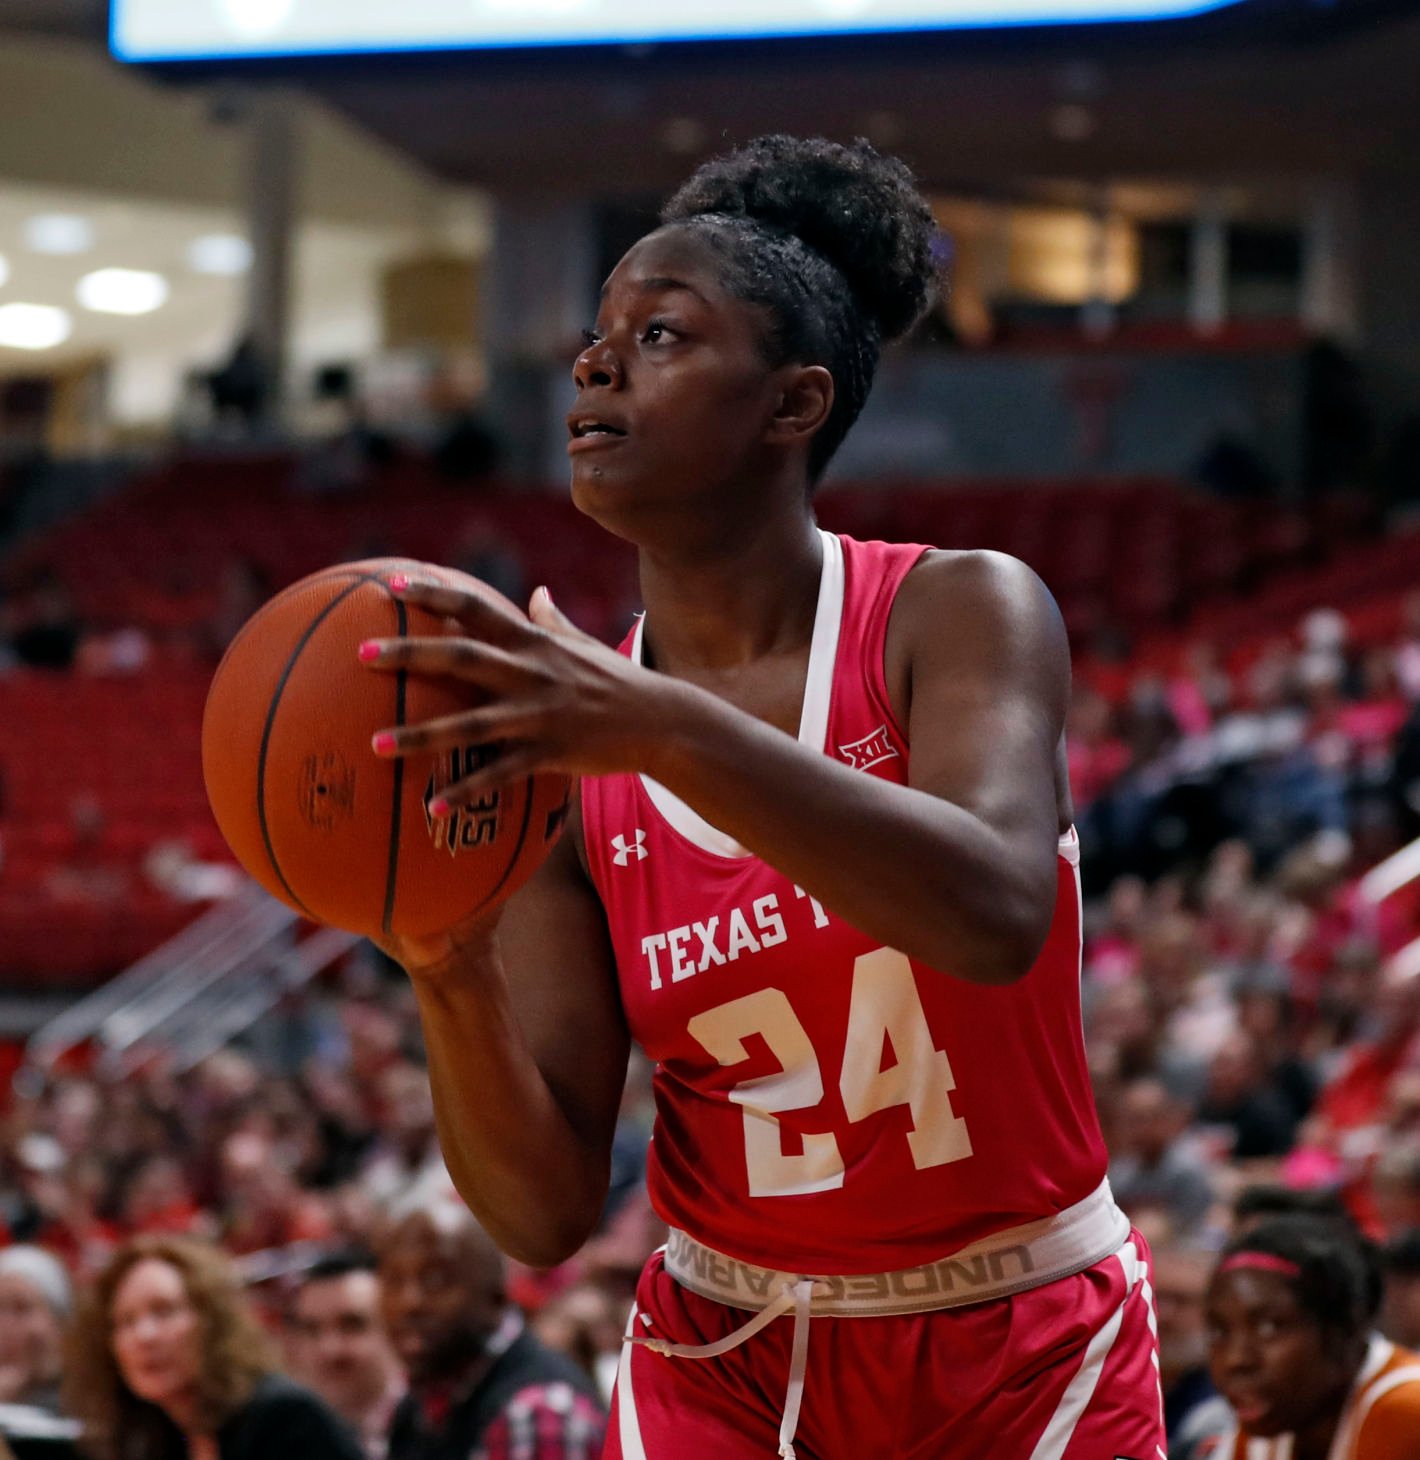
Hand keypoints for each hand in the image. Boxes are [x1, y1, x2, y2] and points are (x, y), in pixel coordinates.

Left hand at [360, 576, 665, 812]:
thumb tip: (536, 593)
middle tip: (362, 655)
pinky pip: (500, 775)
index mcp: (533, 642)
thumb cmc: (617, 681)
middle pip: (462, 657)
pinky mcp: (549, 753)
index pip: (476, 607)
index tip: (393, 583)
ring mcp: (538, 715)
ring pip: (470, 723)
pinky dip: (466, 792)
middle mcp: (530, 673)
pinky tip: (431, 809)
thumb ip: (553, 620)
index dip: (435, 593)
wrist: (662, 721)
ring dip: (420, 735)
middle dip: (411, 653)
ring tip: (374, 744)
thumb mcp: (584, 645)